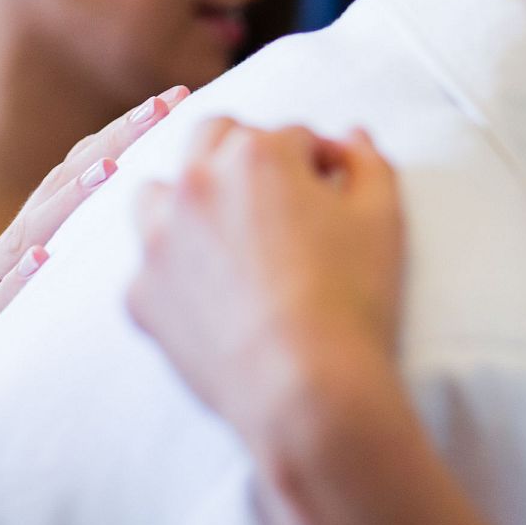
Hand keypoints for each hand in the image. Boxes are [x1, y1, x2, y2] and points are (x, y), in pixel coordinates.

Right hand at [0, 85, 189, 472]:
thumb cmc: (42, 397)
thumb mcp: (79, 323)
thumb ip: (118, 271)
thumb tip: (192, 225)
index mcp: (38, 255)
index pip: (84, 181)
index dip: (125, 138)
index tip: (176, 101)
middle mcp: (5, 270)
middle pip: (58, 193)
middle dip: (108, 147)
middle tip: (160, 111)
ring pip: (24, 239)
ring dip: (66, 203)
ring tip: (112, 166)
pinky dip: (13, 285)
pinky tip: (44, 260)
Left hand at [127, 119, 403, 446]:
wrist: (306, 390)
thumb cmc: (354, 298)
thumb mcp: (383, 217)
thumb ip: (368, 162)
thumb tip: (352, 136)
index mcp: (257, 154)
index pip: (290, 134)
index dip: (318, 159)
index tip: (332, 189)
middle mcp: (197, 182)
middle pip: (214, 137)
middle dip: (249, 154)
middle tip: (281, 198)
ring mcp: (159, 238)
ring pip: (161, 190)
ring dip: (192, 197)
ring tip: (228, 231)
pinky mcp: (142, 293)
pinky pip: (150, 263)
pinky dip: (175, 267)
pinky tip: (209, 291)